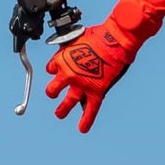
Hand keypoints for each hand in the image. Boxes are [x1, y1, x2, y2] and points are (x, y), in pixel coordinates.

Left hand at [45, 18, 140, 132]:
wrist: (113, 40)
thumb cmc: (98, 35)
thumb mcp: (77, 37)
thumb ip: (71, 47)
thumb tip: (72, 47)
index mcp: (61, 60)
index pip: (50, 69)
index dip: (53, 70)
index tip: (55, 71)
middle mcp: (68, 75)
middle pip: (53, 89)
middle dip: (52, 93)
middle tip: (52, 94)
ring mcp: (81, 85)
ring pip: (67, 103)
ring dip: (62, 110)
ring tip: (59, 114)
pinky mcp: (96, 92)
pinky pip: (90, 111)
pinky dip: (86, 121)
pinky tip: (82, 129)